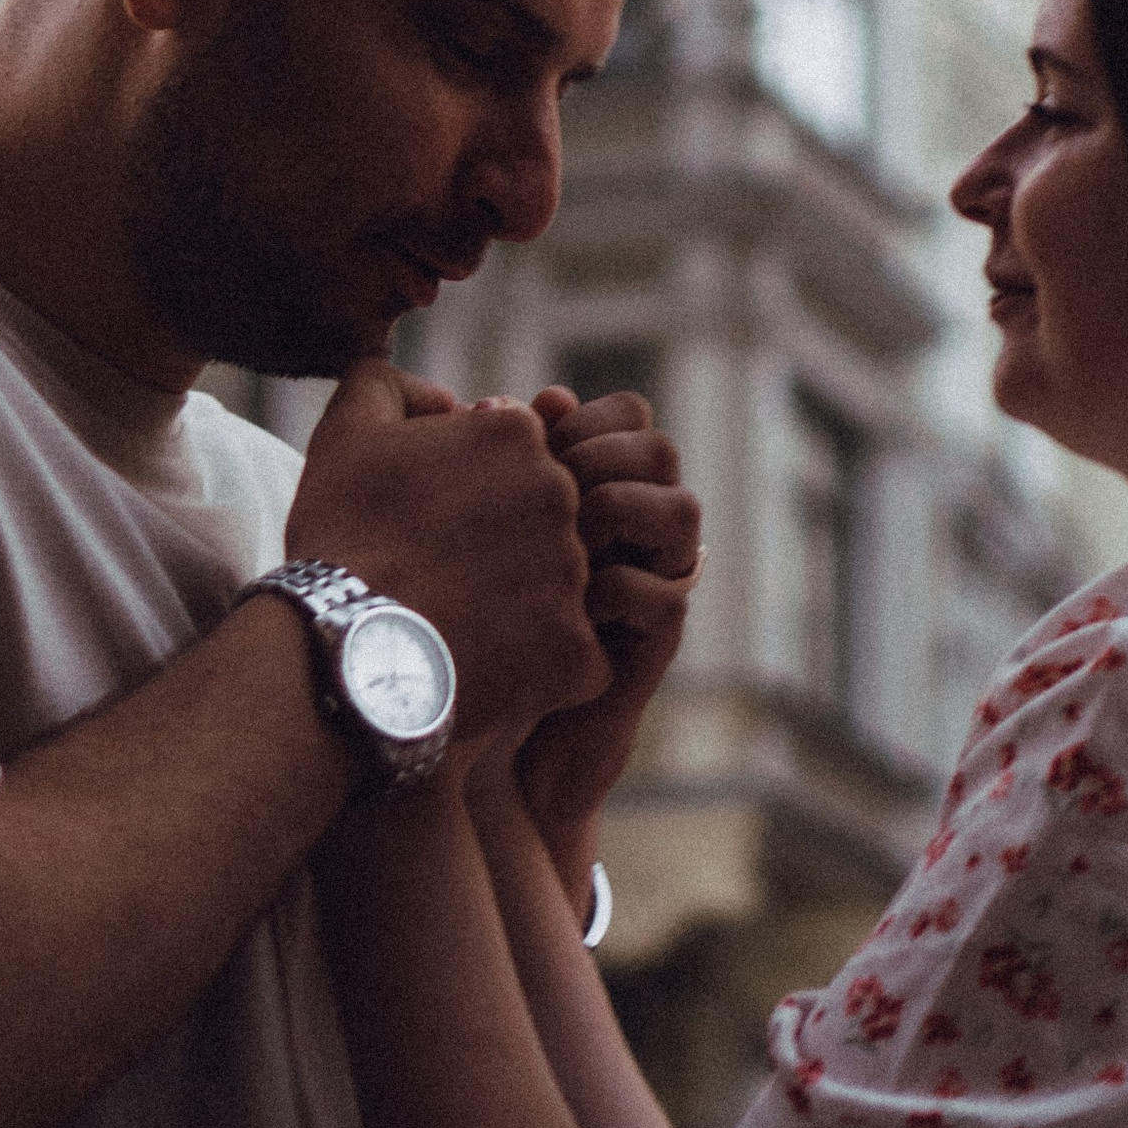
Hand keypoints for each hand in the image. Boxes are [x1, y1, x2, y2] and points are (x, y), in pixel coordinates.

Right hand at [289, 363, 604, 750]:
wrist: (340, 649)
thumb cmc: (339, 538)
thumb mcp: (346, 434)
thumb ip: (388, 386)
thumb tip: (443, 398)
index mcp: (515, 437)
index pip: (517, 459)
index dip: (474, 495)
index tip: (435, 526)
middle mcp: (560, 495)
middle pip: (546, 518)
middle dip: (505, 546)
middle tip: (447, 578)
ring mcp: (575, 571)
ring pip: (562, 584)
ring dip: (522, 605)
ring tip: (458, 627)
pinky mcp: (578, 647)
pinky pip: (574, 655)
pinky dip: (536, 666)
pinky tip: (485, 668)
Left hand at [503, 389, 699, 905]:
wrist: (465, 728)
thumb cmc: (445, 619)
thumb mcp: (452, 529)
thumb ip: (476, 460)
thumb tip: (513, 398)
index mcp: (583, 487)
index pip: (622, 414)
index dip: (584, 413)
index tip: (528, 426)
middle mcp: (623, 530)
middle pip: (658, 451)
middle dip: (607, 453)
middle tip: (554, 477)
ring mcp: (642, 584)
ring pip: (683, 513)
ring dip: (624, 510)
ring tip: (569, 531)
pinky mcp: (647, 646)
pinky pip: (665, 597)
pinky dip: (620, 588)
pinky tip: (568, 600)